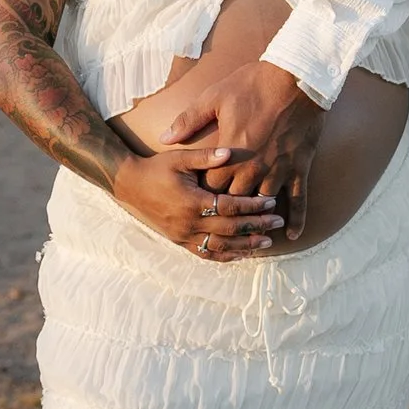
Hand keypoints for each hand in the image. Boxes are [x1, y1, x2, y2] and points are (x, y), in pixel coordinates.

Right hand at [110, 142, 286, 261]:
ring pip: (220, 246)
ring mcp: (184, 236)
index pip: (229, 207)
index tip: (271, 202)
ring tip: (266, 243)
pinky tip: (240, 254)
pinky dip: (225, 255)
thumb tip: (229, 152)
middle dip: (256, 227)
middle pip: (229, 229)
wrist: (130, 185)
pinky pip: (205, 253)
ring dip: (245, 246)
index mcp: (192, 201)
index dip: (252, 206)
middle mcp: (189, 223)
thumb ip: (206, 157)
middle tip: (277, 224)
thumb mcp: (180, 158)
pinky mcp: (179, 241)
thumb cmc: (157, 168)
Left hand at [160, 60, 326, 244]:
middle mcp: (253, 167)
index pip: (210, 185)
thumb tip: (165, 137)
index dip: (203, 192)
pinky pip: (298, 200)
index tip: (197, 198)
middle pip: (234, 199)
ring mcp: (278, 170)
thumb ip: (188, 120)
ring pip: (262, 204)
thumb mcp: (215, 96)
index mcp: (230, 152)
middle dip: (226, 208)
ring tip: (249, 230)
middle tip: (219, 218)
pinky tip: (291, 235)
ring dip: (255, 217)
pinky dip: (296, 219)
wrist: (297, 78)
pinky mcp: (299, 168)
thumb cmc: (253, 84)